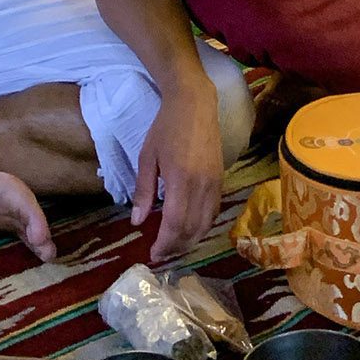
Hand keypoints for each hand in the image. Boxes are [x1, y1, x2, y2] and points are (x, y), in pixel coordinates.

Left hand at [131, 82, 223, 263]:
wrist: (194, 104)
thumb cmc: (165, 128)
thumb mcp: (147, 157)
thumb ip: (143, 191)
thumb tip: (137, 222)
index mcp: (181, 180)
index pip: (174, 224)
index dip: (164, 244)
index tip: (152, 255)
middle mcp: (202, 186)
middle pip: (191, 229)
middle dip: (175, 247)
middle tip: (160, 254)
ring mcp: (215, 184)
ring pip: (205, 225)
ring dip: (189, 241)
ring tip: (173, 246)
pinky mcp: (221, 181)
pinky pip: (213, 213)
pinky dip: (201, 227)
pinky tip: (189, 230)